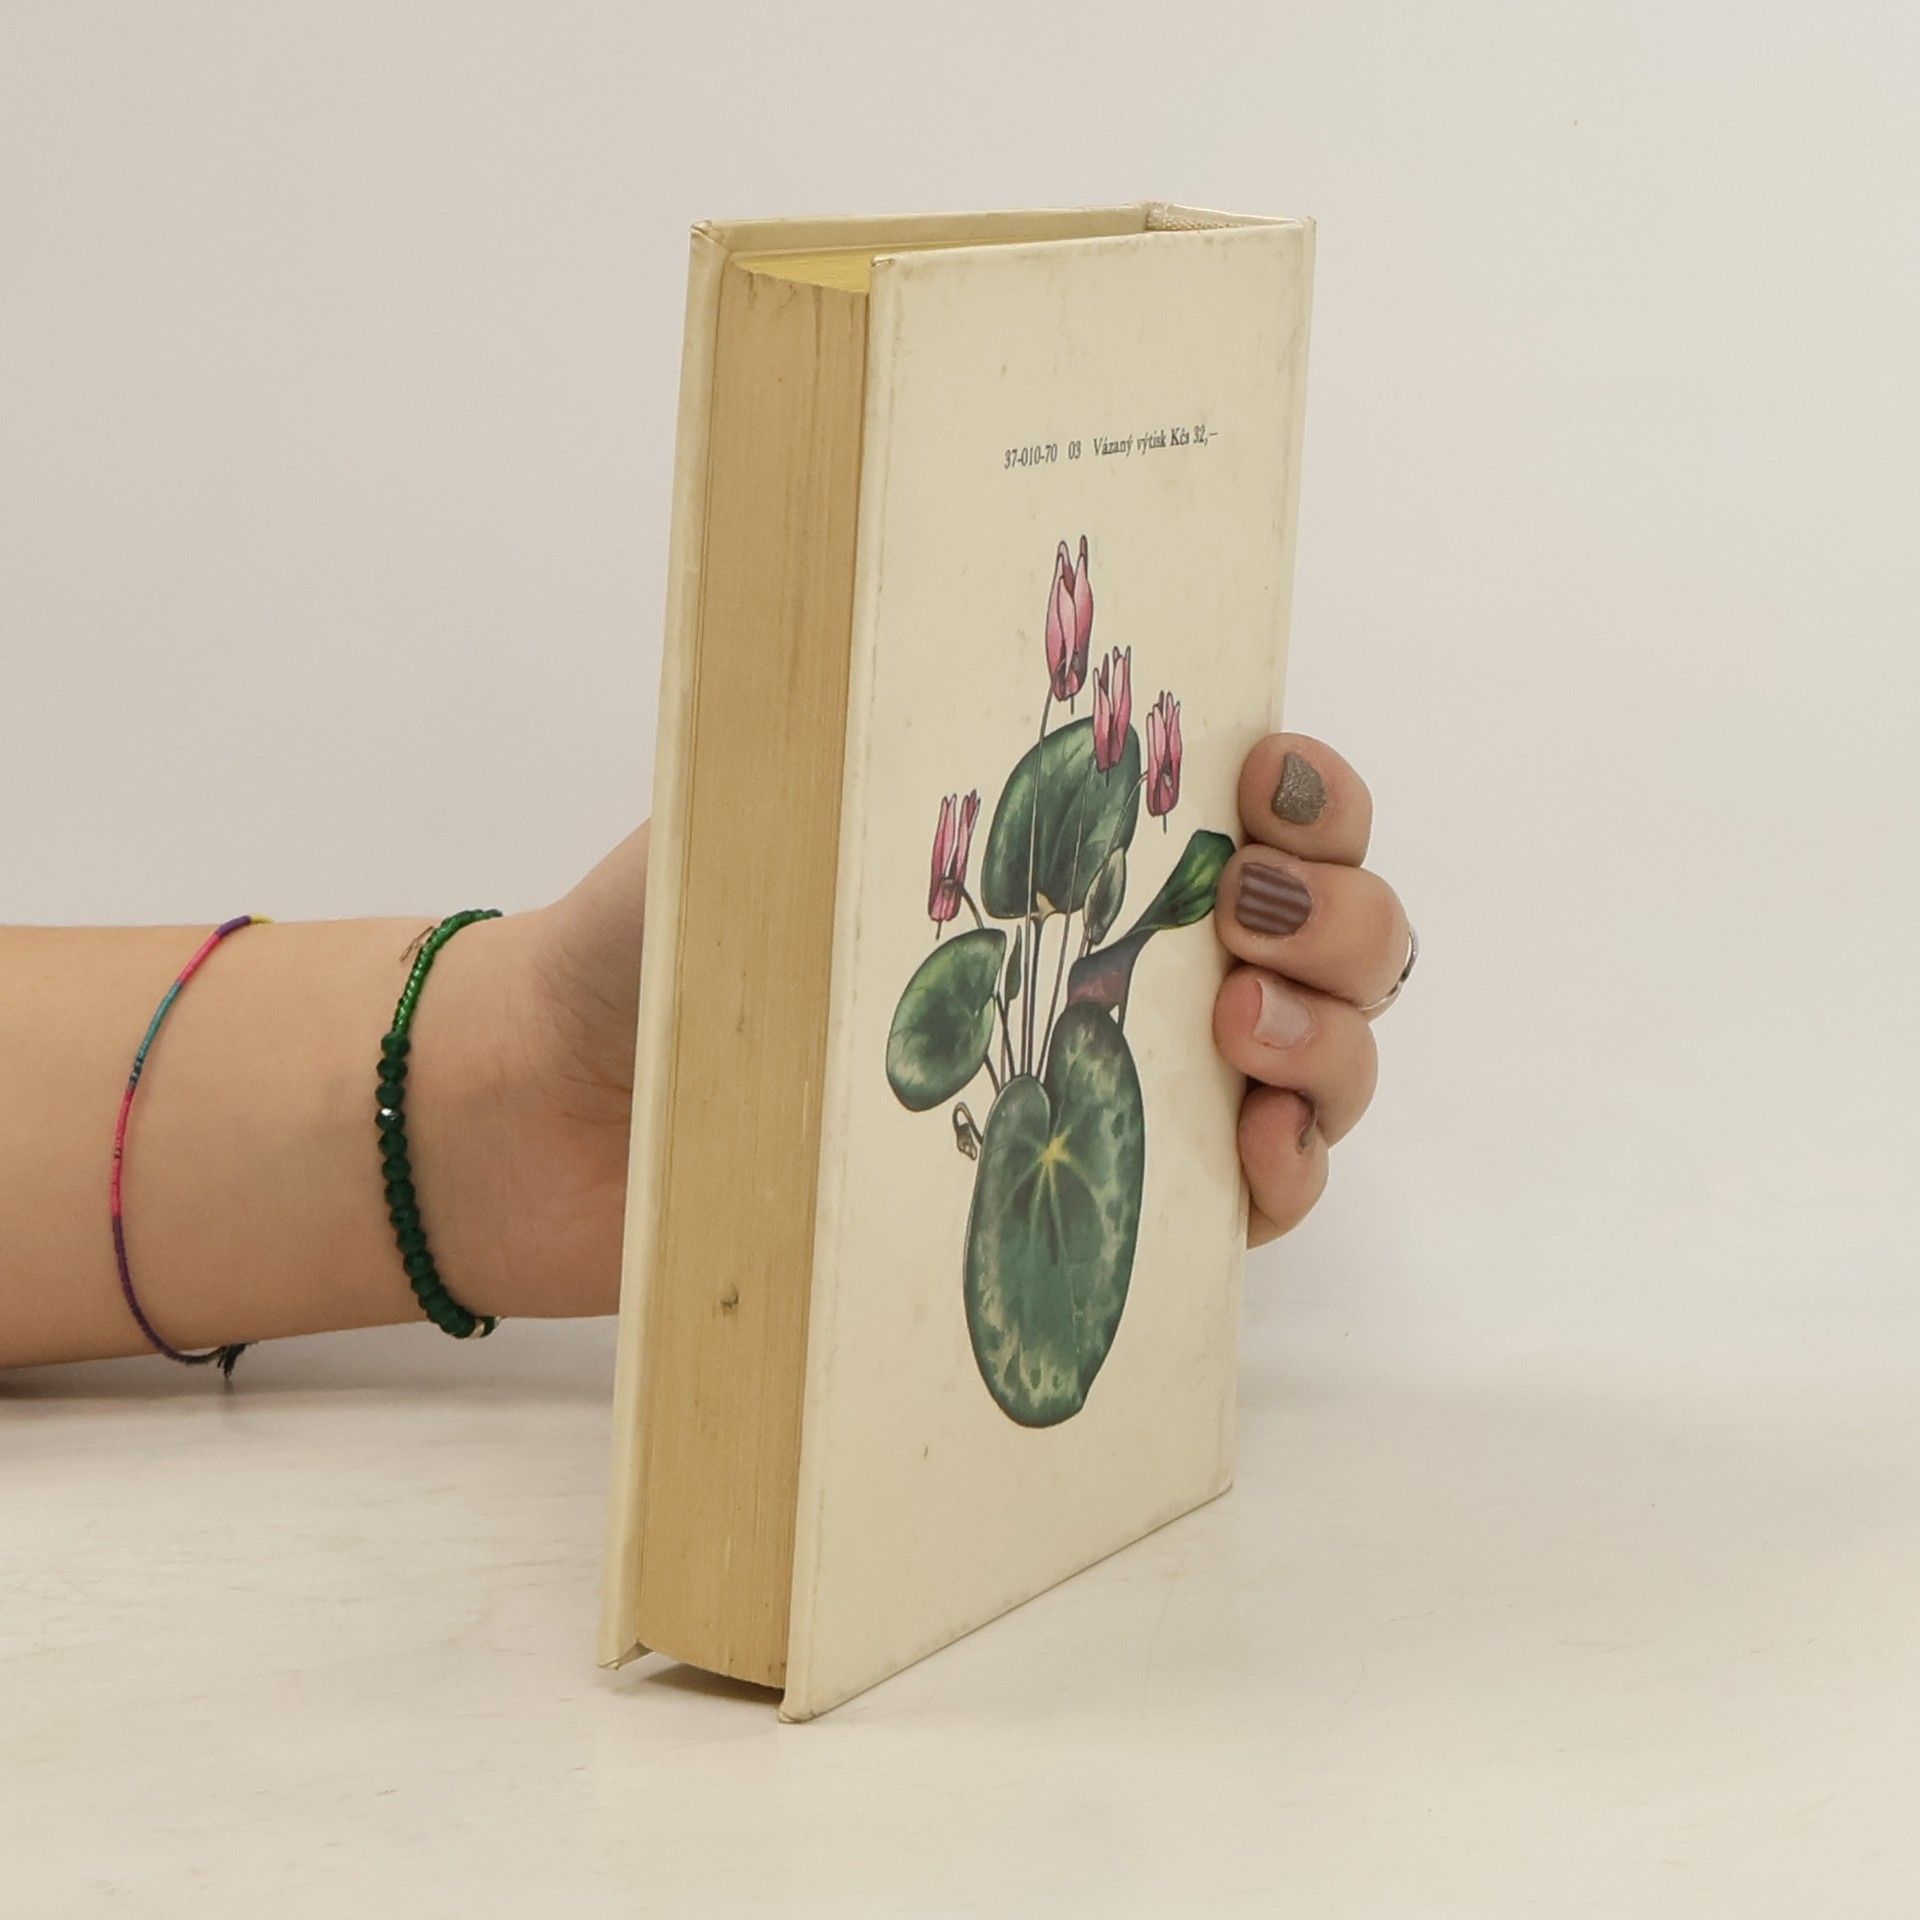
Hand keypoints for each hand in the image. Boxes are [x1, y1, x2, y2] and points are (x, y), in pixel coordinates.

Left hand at [491, 729, 1407, 1315]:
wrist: (566, 1111)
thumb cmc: (661, 936)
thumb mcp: (768, 795)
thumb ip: (886, 743)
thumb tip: (991, 660)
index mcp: (1068, 844)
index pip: (1263, 803)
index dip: (1315, 791)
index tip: (1270, 784)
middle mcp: (1122, 959)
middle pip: (1331, 929)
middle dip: (1344, 913)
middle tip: (1250, 918)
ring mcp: (1124, 1086)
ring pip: (1323, 1057)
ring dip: (1335, 1040)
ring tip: (1241, 1037)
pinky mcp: (1103, 1211)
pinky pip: (1259, 1197)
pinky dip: (1291, 1175)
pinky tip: (1255, 1159)